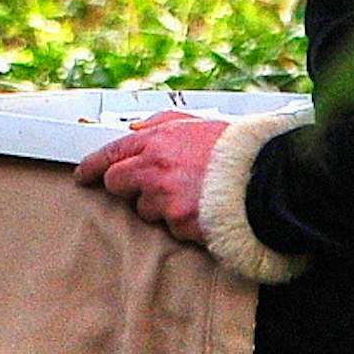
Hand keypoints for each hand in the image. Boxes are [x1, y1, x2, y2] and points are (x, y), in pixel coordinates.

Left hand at [76, 111, 228, 243]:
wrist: (270, 179)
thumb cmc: (237, 151)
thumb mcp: (196, 124)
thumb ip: (160, 124)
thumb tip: (133, 128)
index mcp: (156, 141)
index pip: (110, 153)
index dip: (93, 167)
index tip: (83, 176)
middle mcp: (154, 169)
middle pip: (118, 185)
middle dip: (128, 188)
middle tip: (153, 187)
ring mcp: (166, 198)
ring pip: (145, 210)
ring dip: (161, 207)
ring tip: (194, 196)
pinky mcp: (182, 223)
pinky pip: (172, 229)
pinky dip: (185, 224)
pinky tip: (206, 212)